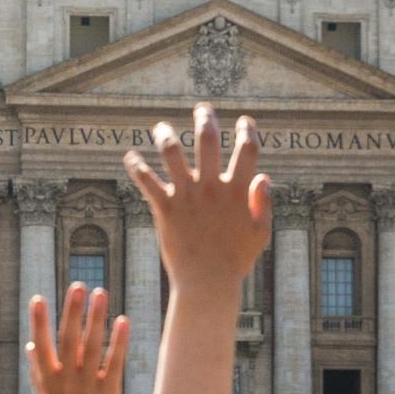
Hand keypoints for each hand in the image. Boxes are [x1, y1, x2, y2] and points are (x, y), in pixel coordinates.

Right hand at [26, 284, 129, 393]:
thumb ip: (37, 377)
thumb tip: (30, 347)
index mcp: (47, 385)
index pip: (40, 347)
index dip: (38, 322)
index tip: (37, 299)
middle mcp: (64, 384)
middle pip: (67, 339)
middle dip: (71, 310)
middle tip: (78, 285)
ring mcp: (86, 389)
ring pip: (90, 346)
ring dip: (95, 317)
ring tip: (100, 293)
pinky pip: (113, 362)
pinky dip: (117, 341)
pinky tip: (122, 321)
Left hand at [122, 105, 270, 300]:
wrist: (206, 284)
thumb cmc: (235, 261)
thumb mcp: (260, 234)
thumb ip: (264, 204)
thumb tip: (263, 175)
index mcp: (238, 191)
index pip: (247, 150)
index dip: (248, 131)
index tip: (244, 121)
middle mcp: (211, 188)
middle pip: (208, 140)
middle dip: (205, 119)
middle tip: (202, 109)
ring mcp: (187, 196)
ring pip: (172, 153)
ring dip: (165, 135)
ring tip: (160, 128)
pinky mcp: (165, 209)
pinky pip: (146, 181)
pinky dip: (136, 166)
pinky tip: (130, 157)